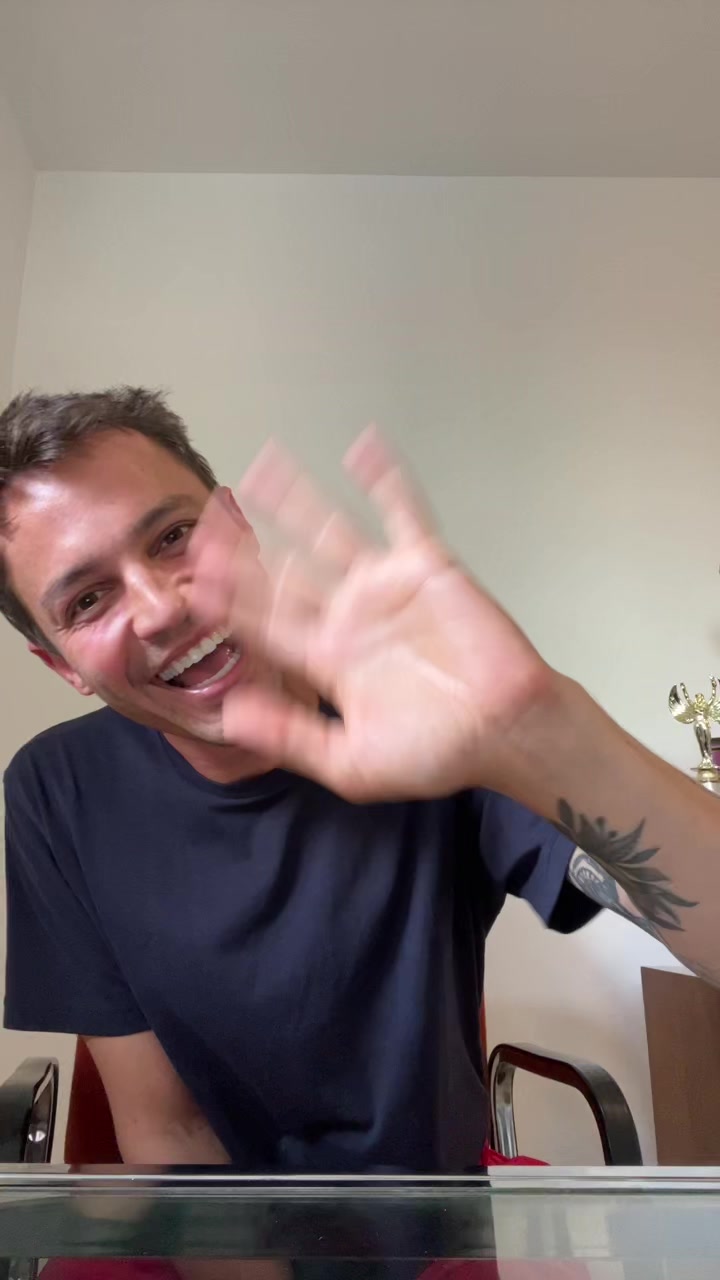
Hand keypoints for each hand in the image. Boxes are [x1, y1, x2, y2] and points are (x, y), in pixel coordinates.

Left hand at [189, 429, 549, 800]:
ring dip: (297, 499)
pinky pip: (403, 513)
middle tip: (206, 517)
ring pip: (330, 532)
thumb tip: (230, 714)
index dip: (229, 597)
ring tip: (262, 466)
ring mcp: (385, 587)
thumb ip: (291, 737)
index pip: (265, 619)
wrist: (506, 733)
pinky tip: (363, 447)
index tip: (190, 578)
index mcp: (326, 658)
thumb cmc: (437, 754)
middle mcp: (348, 615)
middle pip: (286, 569)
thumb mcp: (351, 762)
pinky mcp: (425, 567)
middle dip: (247, 546)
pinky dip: (386, 481)